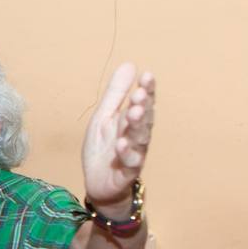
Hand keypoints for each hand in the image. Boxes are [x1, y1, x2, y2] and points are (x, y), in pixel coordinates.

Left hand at [83, 63, 154, 211]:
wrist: (99, 183)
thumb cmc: (104, 148)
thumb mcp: (104, 117)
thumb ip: (115, 94)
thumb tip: (130, 65)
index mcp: (132, 121)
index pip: (143, 103)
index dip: (147, 90)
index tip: (147, 75)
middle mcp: (137, 136)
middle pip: (143, 119)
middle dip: (142, 106)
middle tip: (139, 93)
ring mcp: (133, 154)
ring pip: (139, 139)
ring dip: (137, 125)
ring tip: (132, 112)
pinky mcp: (126, 172)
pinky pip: (129, 162)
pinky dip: (125, 152)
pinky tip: (121, 143)